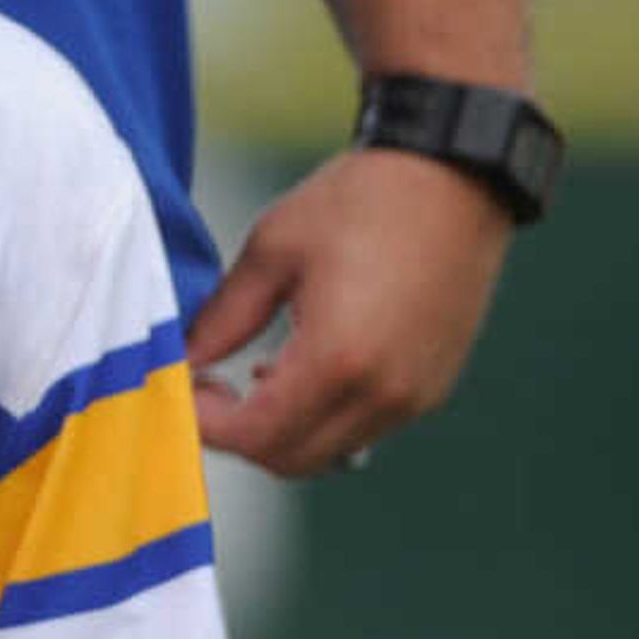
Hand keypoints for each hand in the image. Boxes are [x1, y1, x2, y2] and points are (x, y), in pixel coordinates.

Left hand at [187, 146, 511, 475]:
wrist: (456, 179)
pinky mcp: (433, 388)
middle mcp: (384, 393)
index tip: (183, 386)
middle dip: (238, 435)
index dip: (206, 424)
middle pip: (290, 459)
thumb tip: (184, 362)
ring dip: (280, 430)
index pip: (255, 435)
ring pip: (328, 452)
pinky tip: (300, 368)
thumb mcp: (272, 250)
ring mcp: (416, 397)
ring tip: (251, 376)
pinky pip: (363, 429)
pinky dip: (321, 417)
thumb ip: (223, 319)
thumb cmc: (361, 202)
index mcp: (339, 359)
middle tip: (208, 387)